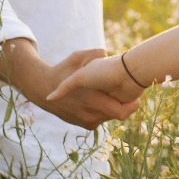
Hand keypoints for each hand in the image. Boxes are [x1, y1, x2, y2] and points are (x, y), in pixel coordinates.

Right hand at [0, 42, 139, 129]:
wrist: (42, 88)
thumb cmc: (62, 70)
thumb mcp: (76, 58)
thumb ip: (92, 56)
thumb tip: (105, 52)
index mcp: (91, 101)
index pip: (123, 112)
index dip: (132, 105)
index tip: (136, 95)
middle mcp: (90, 115)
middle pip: (119, 115)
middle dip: (124, 105)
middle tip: (128, 93)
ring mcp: (87, 122)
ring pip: (110, 118)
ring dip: (114, 108)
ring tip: (113, 95)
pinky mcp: (85, 126)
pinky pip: (102, 120)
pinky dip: (105, 112)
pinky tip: (103, 100)